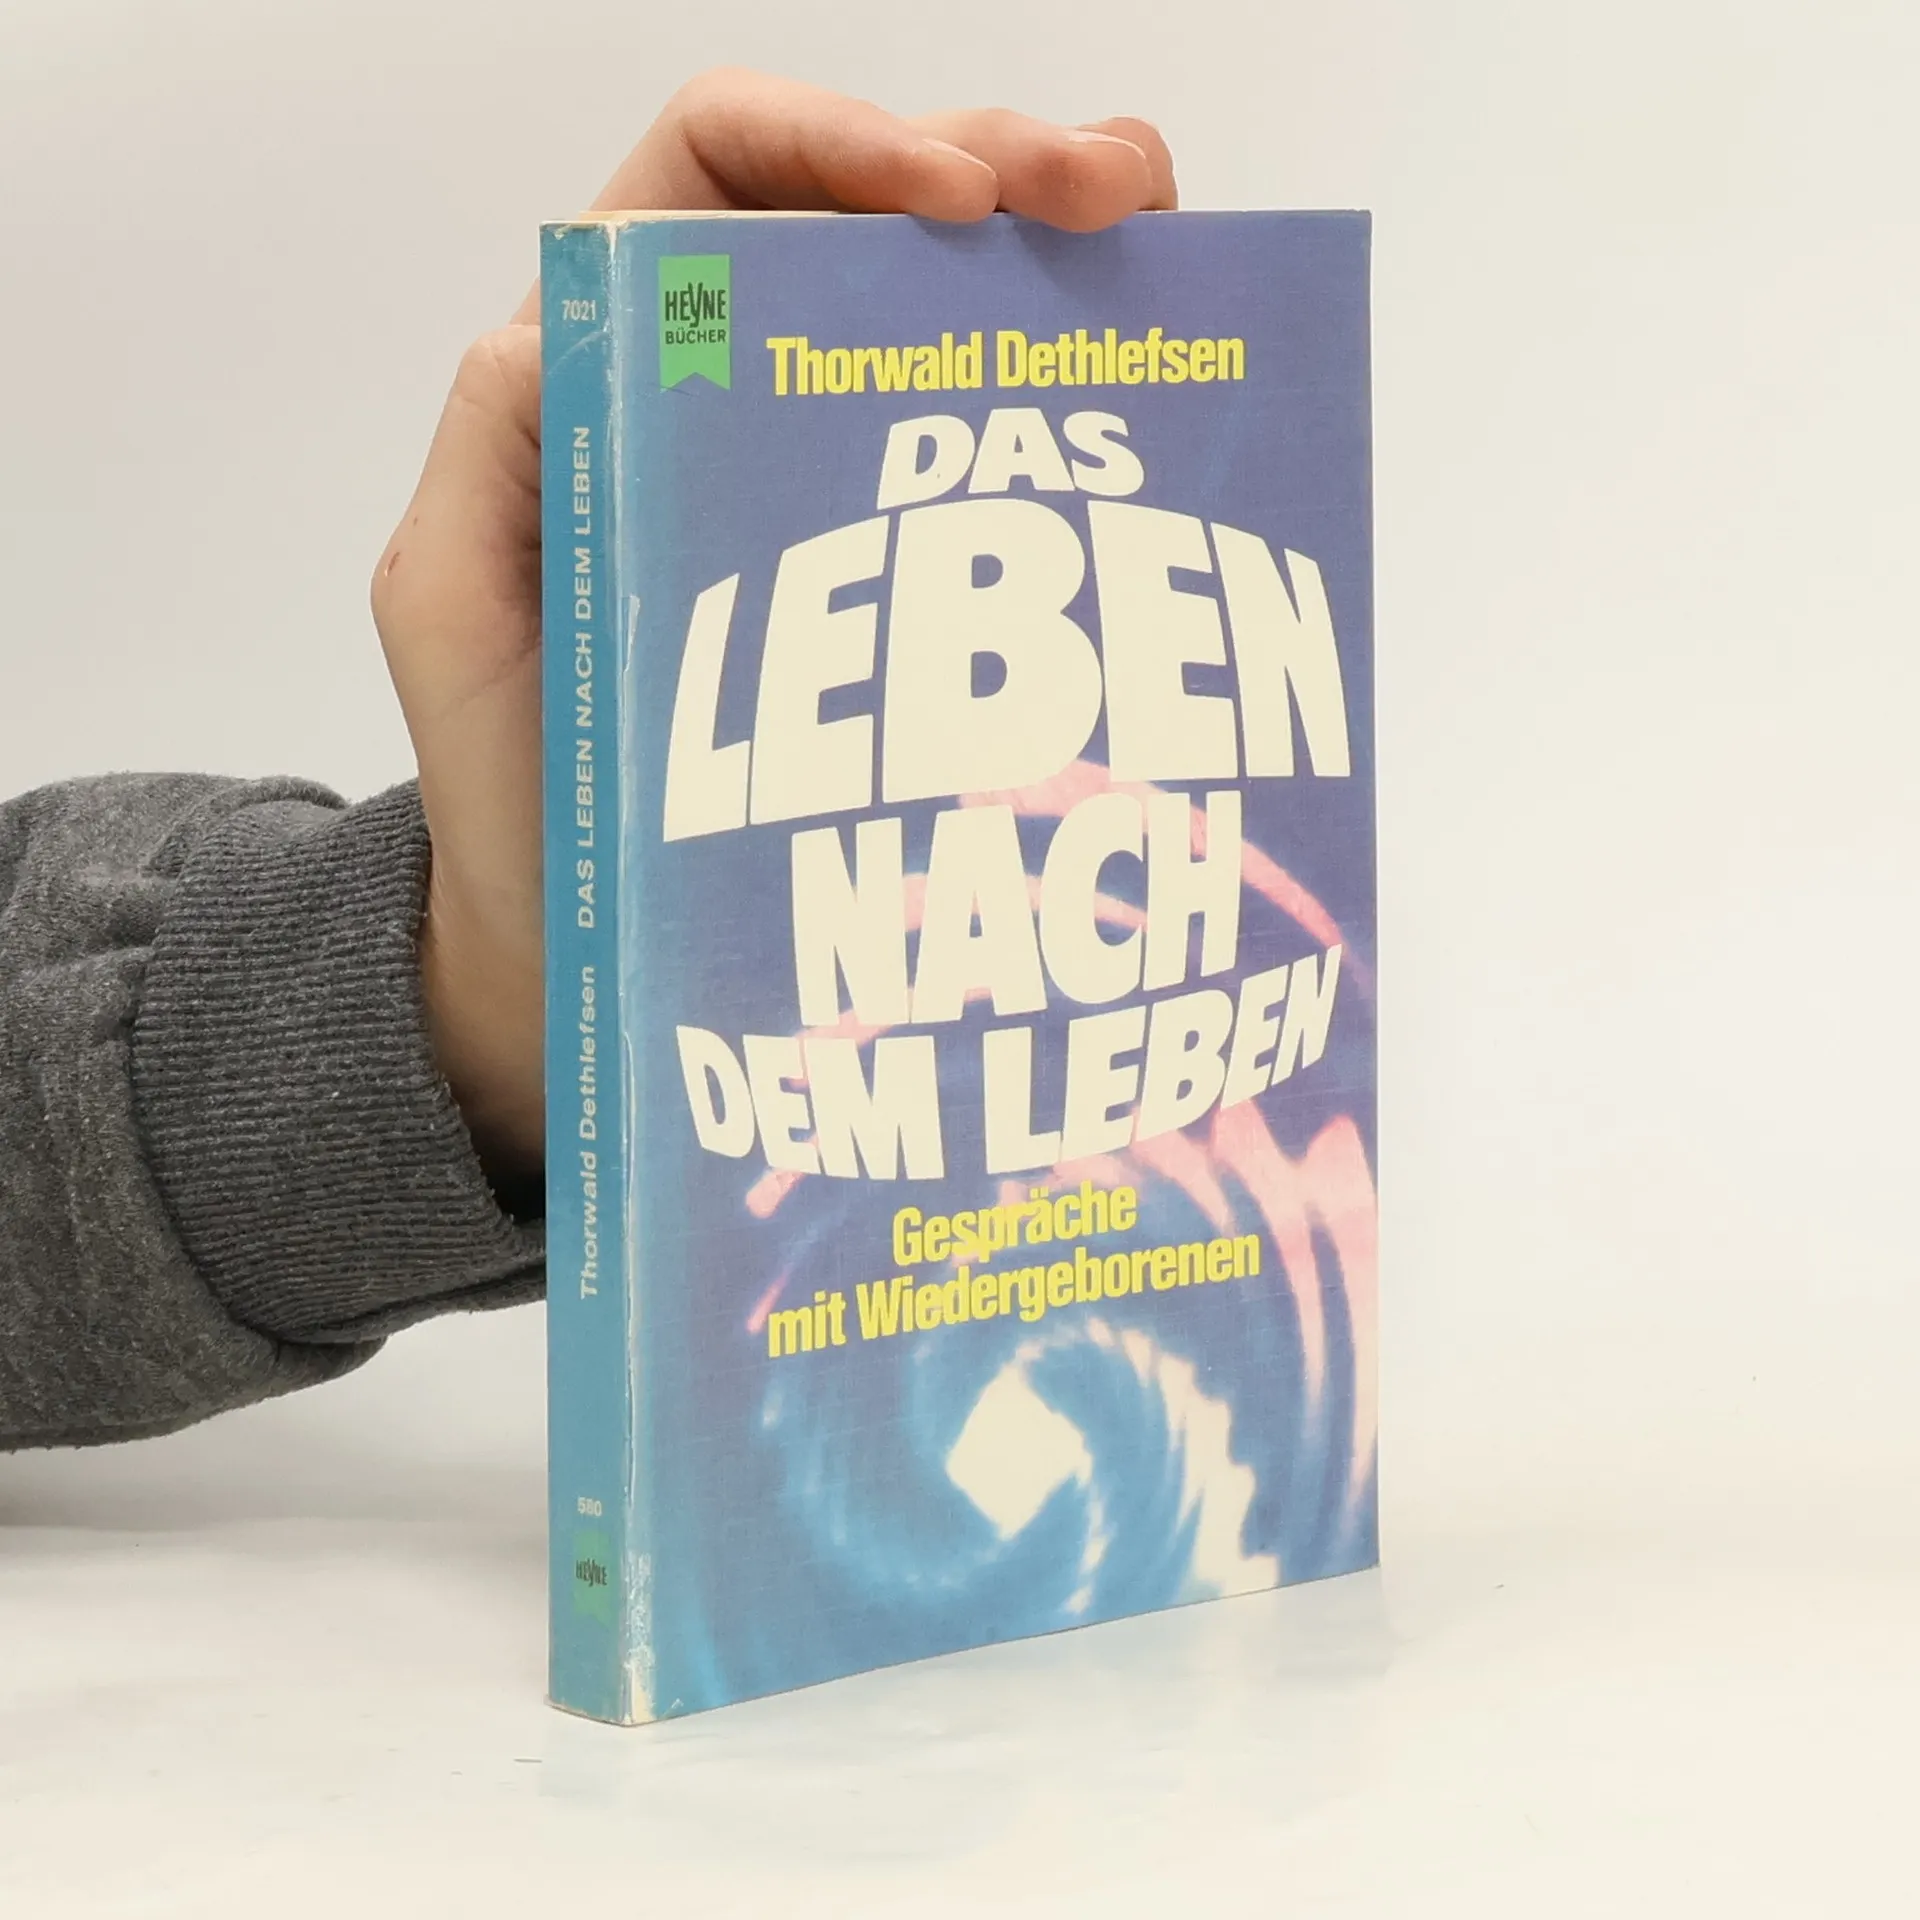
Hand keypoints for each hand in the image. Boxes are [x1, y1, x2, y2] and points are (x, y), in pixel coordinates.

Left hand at [371, 70, 1176, 1184]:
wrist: (584, 941)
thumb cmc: (519, 778)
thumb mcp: (456, 599)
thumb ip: (498, 448)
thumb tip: (583, 319)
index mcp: (625, 366)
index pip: (721, 171)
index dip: (835, 139)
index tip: (949, 195)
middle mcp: (742, 396)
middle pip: (876, 213)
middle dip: (1001, 163)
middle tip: (1107, 195)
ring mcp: (837, 489)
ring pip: (961, 312)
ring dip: (1070, 252)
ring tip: (1164, 248)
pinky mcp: (914, 592)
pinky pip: (1002, 465)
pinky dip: (1086, 403)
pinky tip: (1160, 396)